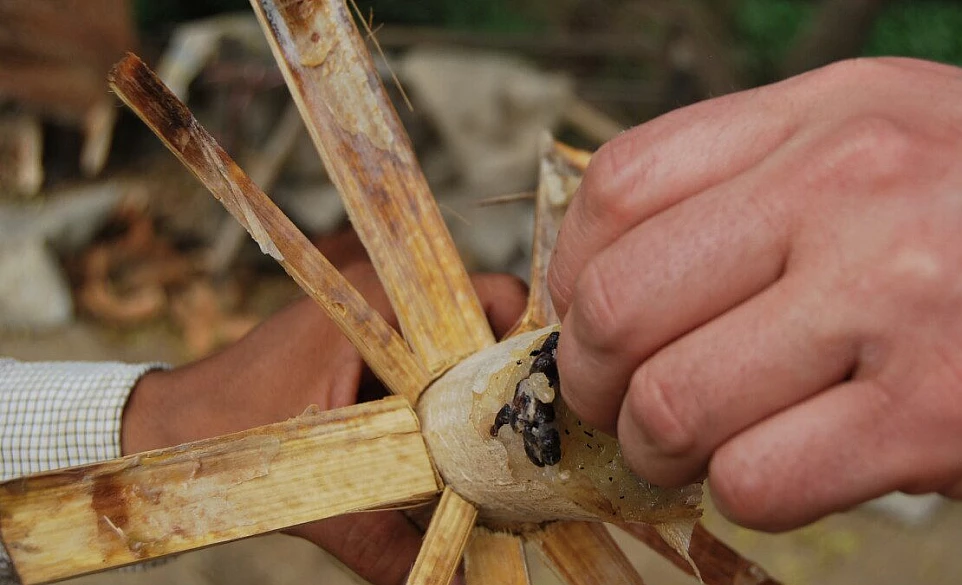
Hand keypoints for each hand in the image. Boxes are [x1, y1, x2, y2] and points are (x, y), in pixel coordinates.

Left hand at [122, 230, 526, 584]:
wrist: (167, 429)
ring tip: (492, 444)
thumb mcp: (320, 495)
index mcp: (378, 305)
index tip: (540, 402)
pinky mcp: (364, 342)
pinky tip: (450, 444)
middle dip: (506, 378)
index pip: (492, 298)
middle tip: (523, 435)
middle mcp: (382, 296)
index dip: (528, 346)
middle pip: (484, 325)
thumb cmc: (228, 442)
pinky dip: (444, 399)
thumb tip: (458, 582)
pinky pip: (428, 362)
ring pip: (458, 348)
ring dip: (477, 391)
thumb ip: (391, 543)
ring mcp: (374, 315)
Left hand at [547, 57, 961, 530]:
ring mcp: (894, 301)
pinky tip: (779, 467)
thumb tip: (609, 267)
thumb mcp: (885, 134)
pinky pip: (758, 481)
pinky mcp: (937, 415)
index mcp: (825, 116)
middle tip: (621, 401)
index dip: (574, 273)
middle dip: (593, 379)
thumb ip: (748, 178)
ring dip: (659, 446)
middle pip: (621, 305)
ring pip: (674, 405)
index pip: (619, 189)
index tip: (590, 319)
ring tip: (692, 443)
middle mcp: (850, 191)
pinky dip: (743, 492)